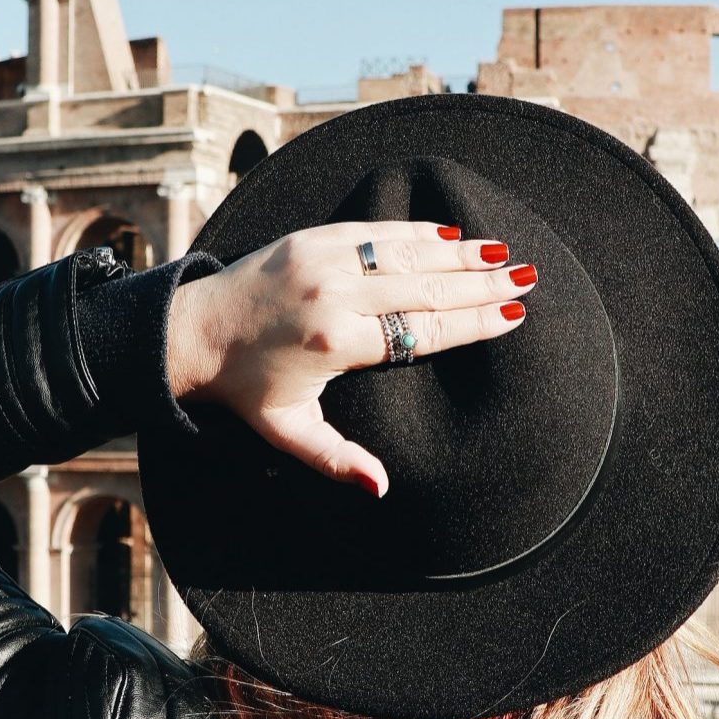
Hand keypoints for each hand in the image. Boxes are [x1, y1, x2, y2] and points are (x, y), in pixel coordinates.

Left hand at [166, 220, 535, 495]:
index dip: (471, 324)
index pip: (422, 332)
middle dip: (480, 283)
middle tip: (526, 279)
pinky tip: (451, 233)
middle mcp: (336, 294)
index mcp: (337, 342)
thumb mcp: (287, 432)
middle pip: (425, 288)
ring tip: (503, 253)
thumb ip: (336, 458)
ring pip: (406, 253)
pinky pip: (376, 230)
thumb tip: (381, 489)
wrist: (192, 332)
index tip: (510, 316)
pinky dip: (416, 232)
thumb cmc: (244, 389)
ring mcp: (325, 258)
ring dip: (459, 253)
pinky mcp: (312, 236)